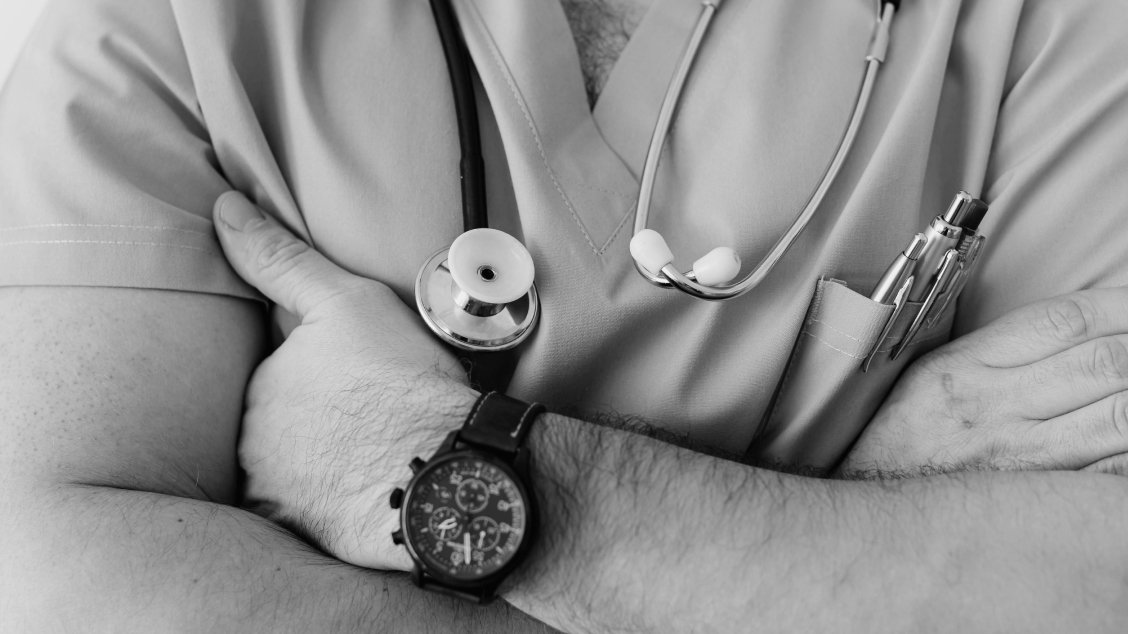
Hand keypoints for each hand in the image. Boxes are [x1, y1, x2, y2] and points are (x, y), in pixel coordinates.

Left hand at [213, 192, 478, 569]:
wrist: (443, 467)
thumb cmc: (400, 381)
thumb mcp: (345, 301)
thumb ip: (281, 260)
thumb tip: (224, 211)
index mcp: (260, 386)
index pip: (279, 373)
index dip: (323, 372)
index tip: (363, 377)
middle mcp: (253, 444)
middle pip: (282, 424)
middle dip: (317, 418)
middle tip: (373, 413)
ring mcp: (278, 494)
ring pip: (296, 468)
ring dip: (324, 460)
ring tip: (378, 451)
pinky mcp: (307, 533)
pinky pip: (311, 512)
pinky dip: (332, 500)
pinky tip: (367, 487)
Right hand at [839, 289, 1127, 477]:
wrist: (869, 516)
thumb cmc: (900, 443)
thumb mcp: (931, 377)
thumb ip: (998, 349)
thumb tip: (1076, 328)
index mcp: (965, 368)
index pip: (1065, 320)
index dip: (1122, 305)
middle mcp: (994, 409)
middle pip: (1105, 362)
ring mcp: (1021, 460)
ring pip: (1121, 416)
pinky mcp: (1038, 504)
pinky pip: (1113, 476)